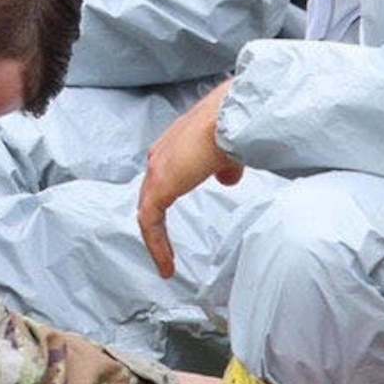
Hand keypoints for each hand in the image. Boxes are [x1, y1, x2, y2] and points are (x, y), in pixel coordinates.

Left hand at [136, 80, 241, 278]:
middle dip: (156, 227)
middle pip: (150, 198)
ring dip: (155, 241)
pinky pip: (150, 221)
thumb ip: (224, 168)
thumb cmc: (235, 127)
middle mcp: (160, 157)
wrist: (232, 117)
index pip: (162, 181)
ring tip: (166, 266)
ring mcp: (157, 170)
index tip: (172, 226)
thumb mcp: (230, 153)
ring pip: (147, 213)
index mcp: (173, 148)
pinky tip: (167, 265)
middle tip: (165, 253)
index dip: (165, 204)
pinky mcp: (159, 185)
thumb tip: (226, 180)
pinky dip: (156, 244)